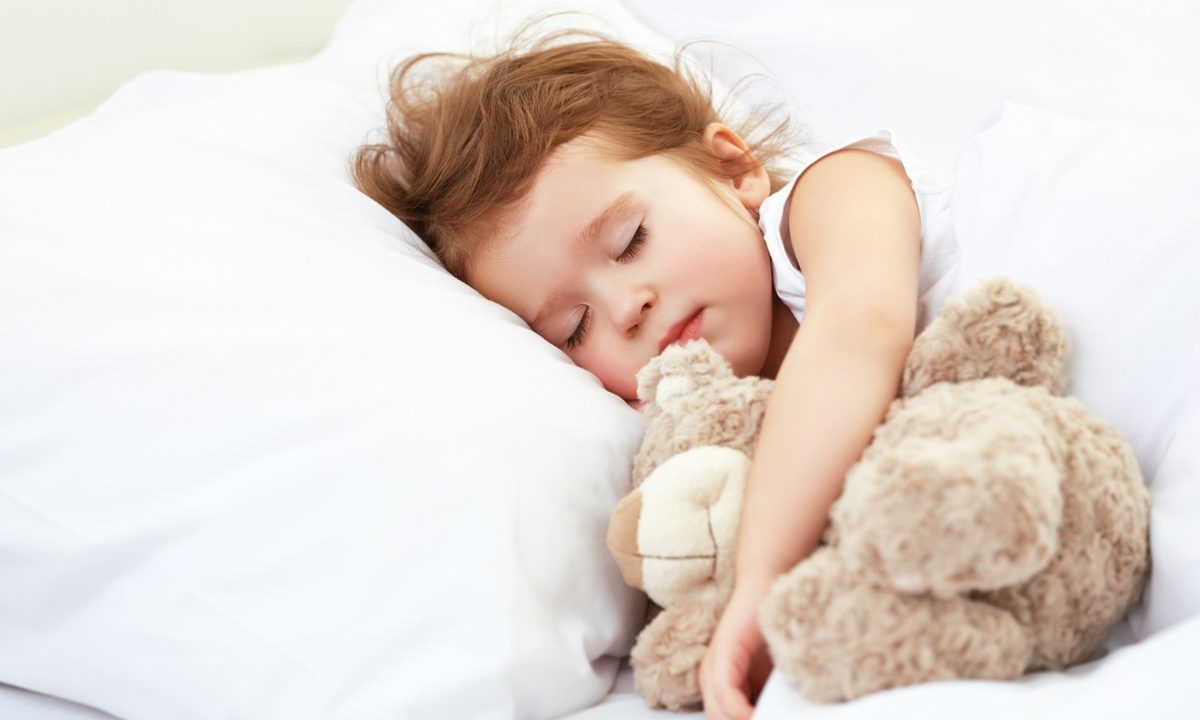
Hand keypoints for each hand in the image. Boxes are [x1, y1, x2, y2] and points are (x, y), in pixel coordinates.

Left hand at [701, 582, 774, 719]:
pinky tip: (751, 715)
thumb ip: (769, 699)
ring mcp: (713, 666)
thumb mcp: (773, 676)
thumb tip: (773, 716)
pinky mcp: (722, 653)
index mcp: (722, 685)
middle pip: (719, 719)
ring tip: (764, 719)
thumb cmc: (774, 631)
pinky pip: (723, 690)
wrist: (767, 589)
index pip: (724, 719)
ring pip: (718, 712)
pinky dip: (737, 708)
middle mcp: (711, 677)